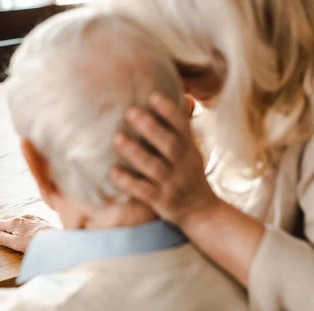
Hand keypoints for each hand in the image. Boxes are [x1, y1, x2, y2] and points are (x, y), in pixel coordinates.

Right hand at [0, 214, 55, 252]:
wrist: (54, 240)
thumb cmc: (34, 242)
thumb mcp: (15, 243)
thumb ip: (2, 238)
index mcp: (13, 222)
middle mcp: (21, 217)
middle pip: (6, 217)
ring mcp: (31, 217)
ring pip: (16, 216)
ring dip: (9, 219)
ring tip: (5, 222)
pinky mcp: (39, 220)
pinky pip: (25, 217)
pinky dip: (19, 219)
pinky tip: (22, 222)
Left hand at [111, 93, 220, 227]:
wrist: (200, 210)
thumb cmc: (188, 172)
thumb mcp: (191, 148)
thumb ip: (184, 125)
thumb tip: (186, 96)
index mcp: (188, 148)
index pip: (181, 127)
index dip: (169, 111)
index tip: (153, 96)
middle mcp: (182, 164)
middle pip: (169, 144)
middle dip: (150, 128)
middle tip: (130, 112)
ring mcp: (172, 183)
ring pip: (154, 167)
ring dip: (135, 152)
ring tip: (117, 138)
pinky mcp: (160, 201)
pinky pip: (144, 192)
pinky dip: (128, 183)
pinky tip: (113, 172)